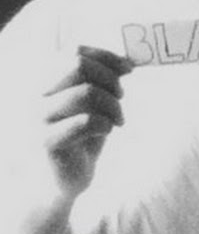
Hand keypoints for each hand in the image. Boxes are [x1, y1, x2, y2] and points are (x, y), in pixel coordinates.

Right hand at [36, 46, 131, 202]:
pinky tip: (105, 132)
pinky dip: (106, 124)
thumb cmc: (80, 138)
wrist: (60, 181)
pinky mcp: (45, 142)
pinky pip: (86, 121)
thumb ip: (101, 82)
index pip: (73, 51)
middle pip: (78, 65)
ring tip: (118, 120)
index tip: (129, 68)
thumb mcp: (91, 105)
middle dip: (110, 78)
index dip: (106, 56)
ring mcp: (36, 119)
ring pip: (86, 92)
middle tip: (122, 97)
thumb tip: (128, 62)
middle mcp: (34, 95)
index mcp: (45, 82)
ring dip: (113, 105)